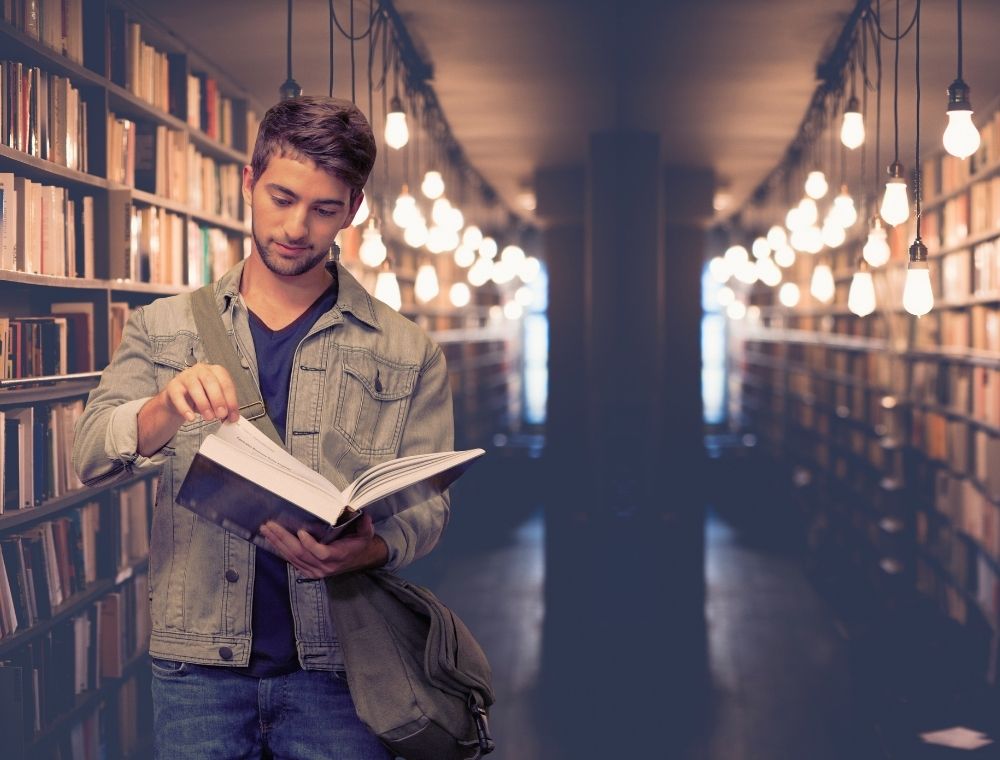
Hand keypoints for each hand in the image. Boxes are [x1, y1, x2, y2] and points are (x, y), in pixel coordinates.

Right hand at [137, 362, 239, 455]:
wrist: (179, 400)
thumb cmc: (200, 397)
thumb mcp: (215, 401)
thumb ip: (224, 407)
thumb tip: (232, 417)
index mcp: (216, 371)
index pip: (226, 383)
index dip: (231, 400)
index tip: (233, 415)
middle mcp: (201, 370)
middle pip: (210, 382)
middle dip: (218, 399)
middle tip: (221, 414)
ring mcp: (186, 376)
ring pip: (195, 387)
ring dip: (204, 404)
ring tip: (209, 417)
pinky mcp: (173, 386)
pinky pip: (178, 396)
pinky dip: (185, 408)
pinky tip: (191, 417)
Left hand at [259, 513, 388, 578]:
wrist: (357, 559)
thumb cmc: (359, 543)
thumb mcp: (366, 534)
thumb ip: (365, 525)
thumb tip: (364, 515)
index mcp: (338, 556)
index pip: (322, 553)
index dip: (310, 544)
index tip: (301, 532)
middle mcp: (325, 566)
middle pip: (301, 554)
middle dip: (283, 539)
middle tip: (271, 525)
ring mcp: (315, 571)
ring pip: (293, 557)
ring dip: (277, 543)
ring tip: (266, 529)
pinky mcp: (307, 571)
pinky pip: (291, 561)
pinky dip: (280, 549)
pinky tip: (271, 539)